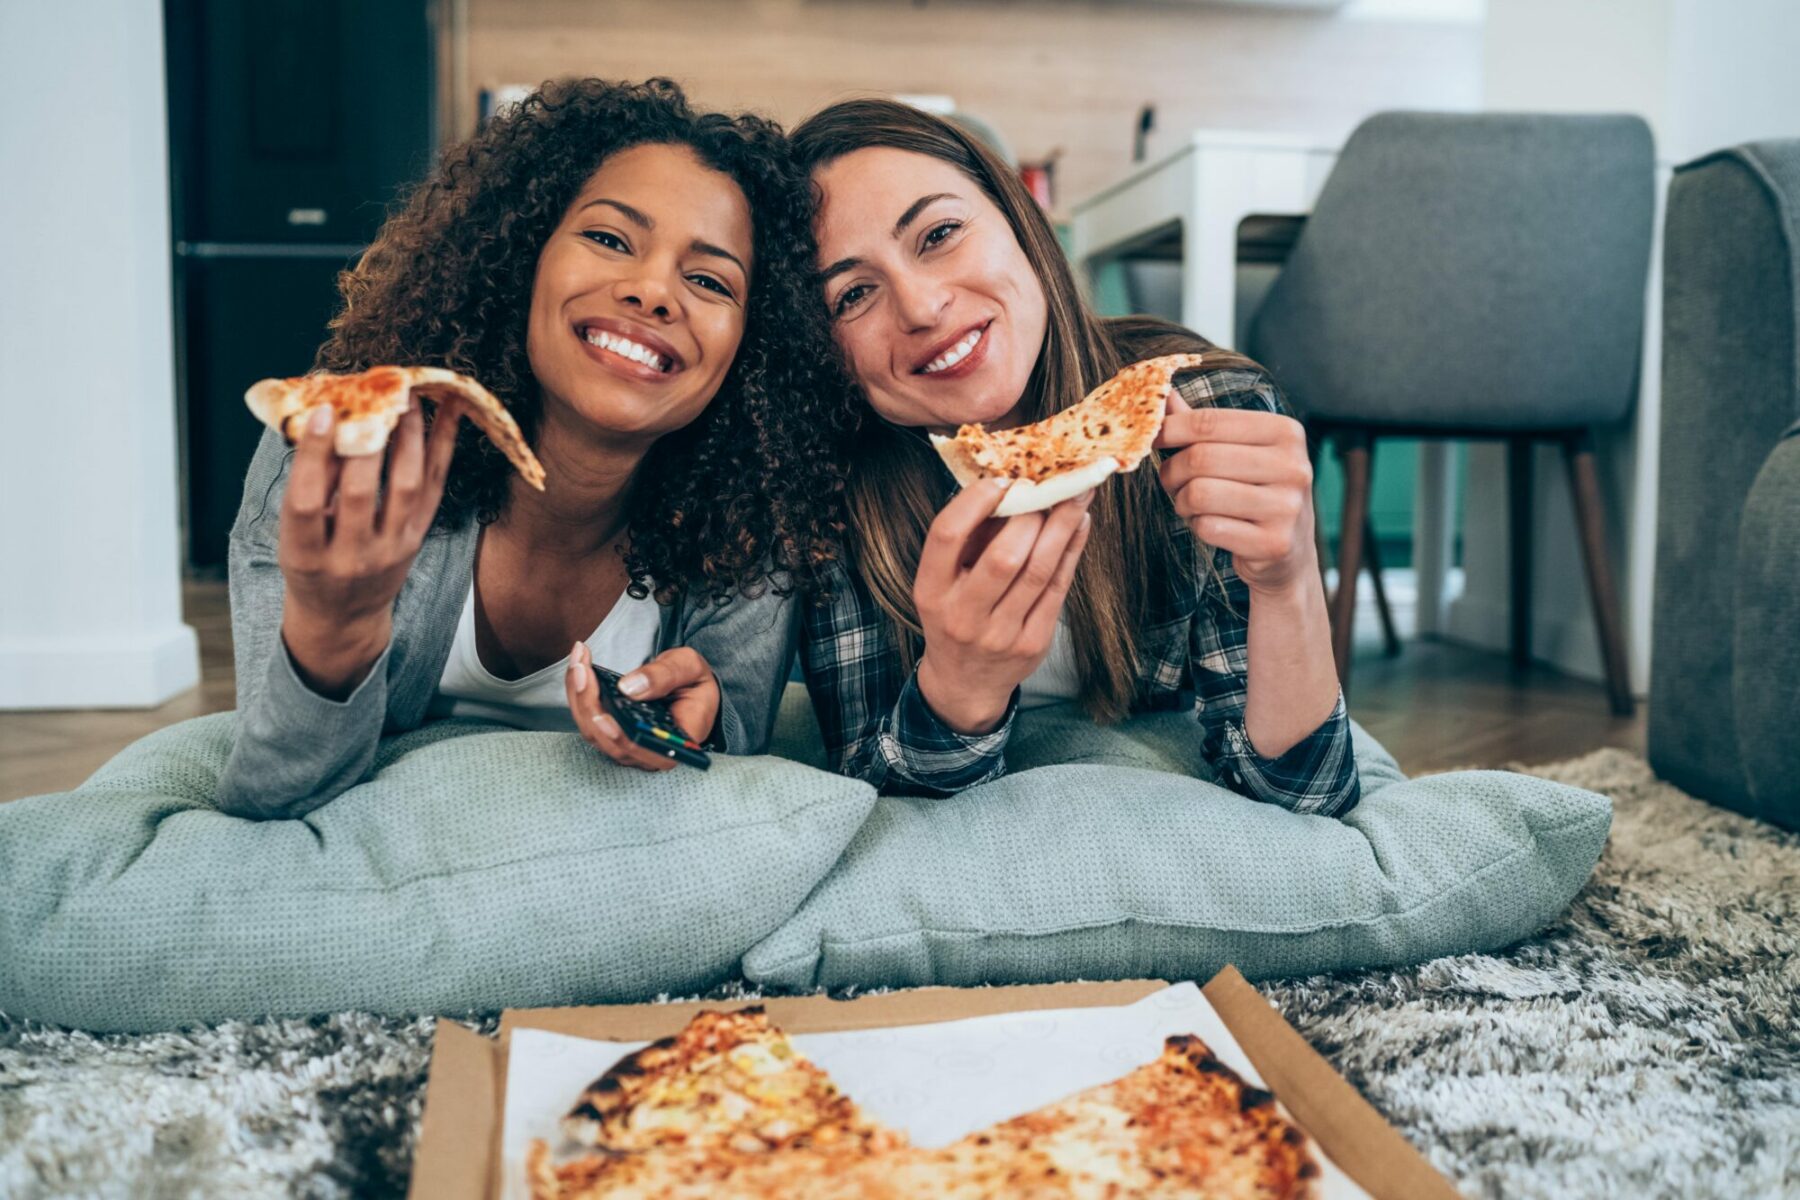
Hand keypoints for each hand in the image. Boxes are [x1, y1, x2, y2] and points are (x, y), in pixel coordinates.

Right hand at [278, 399, 462, 695]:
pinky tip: (447, 415)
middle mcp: (351, 556)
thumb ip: (310, 486)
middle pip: (362, 493)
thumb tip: (328, 420)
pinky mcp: (417, 541)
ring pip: (405, 489)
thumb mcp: (294, 534)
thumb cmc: (311, 563)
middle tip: (375, 395)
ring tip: (409, 399)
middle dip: (369, 441)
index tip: (325, 411)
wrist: (342, 614)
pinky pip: (433, 490)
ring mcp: (390, 550)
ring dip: (410, 439)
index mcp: (306, 554)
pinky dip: (442, 449)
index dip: (315, 455)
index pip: (305, 502)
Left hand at [565, 642, 721, 771]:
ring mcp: (627, 746)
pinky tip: (579, 666)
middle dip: (588, 702)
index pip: (643, 750)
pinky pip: (588, 719)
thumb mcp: (689, 667)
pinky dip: (579, 692)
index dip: (619, 739)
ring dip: (578, 694)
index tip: (602, 716)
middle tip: (581, 668)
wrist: (690, 687)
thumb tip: (629, 688)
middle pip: (607, 739)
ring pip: (592, 730)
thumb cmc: (694, 682)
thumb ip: (665, 675)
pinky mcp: (612, 734)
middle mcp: (648, 752)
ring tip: (579, 660)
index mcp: (676, 744)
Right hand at [912, 478, 1093, 734]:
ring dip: (1062, 525)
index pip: (947, 536)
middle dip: (1032, 514)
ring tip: (1078, 491)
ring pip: (1038, 571)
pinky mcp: (1032, 643)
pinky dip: (1072, 550)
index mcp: (931, 591)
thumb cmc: (955, 615)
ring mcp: (1000, 634)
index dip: (975, 502)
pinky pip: (1057, 588)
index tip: (1001, 479)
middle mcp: (962, 615)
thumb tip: (1010, 485)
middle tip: (1051, 483)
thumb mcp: (943, 581)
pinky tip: (1080, 523)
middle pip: (1003, 557)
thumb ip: (969, 538)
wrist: (966, 682)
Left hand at [1155, 389, 1315, 596]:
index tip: (1152, 439)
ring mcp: (1287, 507)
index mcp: (1286, 432)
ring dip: (1182, 502)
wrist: (1288, 552)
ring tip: (1190, 504)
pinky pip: (1209, 527)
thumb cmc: (1254, 492)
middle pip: (1200, 458)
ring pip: (1200, 494)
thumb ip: (1203, 425)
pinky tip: (1211, 525)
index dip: (1169, 430)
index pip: (1208, 421)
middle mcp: (1293, 466)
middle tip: (1170, 481)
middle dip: (1172, 471)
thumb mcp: (1238, 451)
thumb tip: (1162, 394)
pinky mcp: (1274, 543)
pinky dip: (1198, 527)